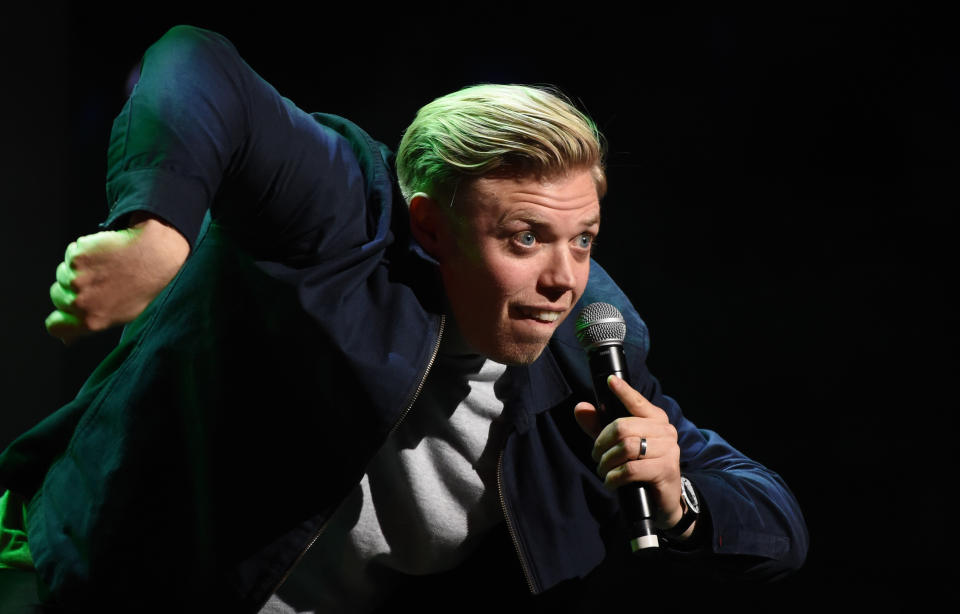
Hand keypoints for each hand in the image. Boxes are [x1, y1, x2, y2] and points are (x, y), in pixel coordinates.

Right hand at [46, 214, 189, 342]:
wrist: (157, 257)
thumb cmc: (144, 288)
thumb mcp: (123, 316)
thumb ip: (91, 326)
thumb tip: (67, 340)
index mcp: (91, 322)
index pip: (54, 326)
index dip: (61, 317)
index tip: (70, 309)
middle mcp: (80, 303)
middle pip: (56, 296)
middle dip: (72, 289)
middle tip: (99, 281)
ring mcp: (76, 279)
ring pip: (63, 273)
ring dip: (78, 269)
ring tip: (105, 267)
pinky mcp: (77, 257)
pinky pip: (70, 254)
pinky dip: (83, 251)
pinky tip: (104, 253)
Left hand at [574, 375, 685, 531]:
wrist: (662, 501)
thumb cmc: (639, 467)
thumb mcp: (617, 446)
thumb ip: (598, 427)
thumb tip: (580, 407)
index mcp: (655, 419)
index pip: (637, 401)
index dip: (624, 391)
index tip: (611, 381)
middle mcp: (665, 431)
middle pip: (623, 427)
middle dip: (601, 444)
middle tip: (596, 457)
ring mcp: (668, 450)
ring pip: (626, 448)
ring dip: (607, 462)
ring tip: (604, 471)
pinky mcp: (666, 470)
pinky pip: (631, 469)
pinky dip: (614, 477)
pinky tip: (611, 482)